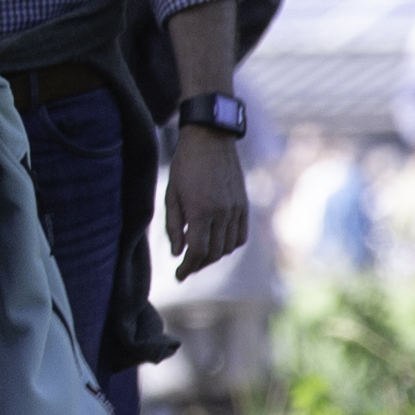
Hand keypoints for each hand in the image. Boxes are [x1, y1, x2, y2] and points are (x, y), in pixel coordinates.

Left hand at [164, 119, 250, 270]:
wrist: (210, 139)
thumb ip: (174, 226)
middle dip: (198, 265)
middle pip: (214, 253)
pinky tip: (217, 245)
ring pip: (228, 247)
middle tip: (186, 268)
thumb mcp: (171, 195)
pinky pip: (241, 235)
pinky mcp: (244, 205)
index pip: (198, 251)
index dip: (187, 267)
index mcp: (201, 210)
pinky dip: (230, 245)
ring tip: (199, 257)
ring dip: (214, 257)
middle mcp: (222, 213)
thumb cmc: (184, 165)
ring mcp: (236, 209)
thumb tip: (177, 253)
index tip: (178, 276)